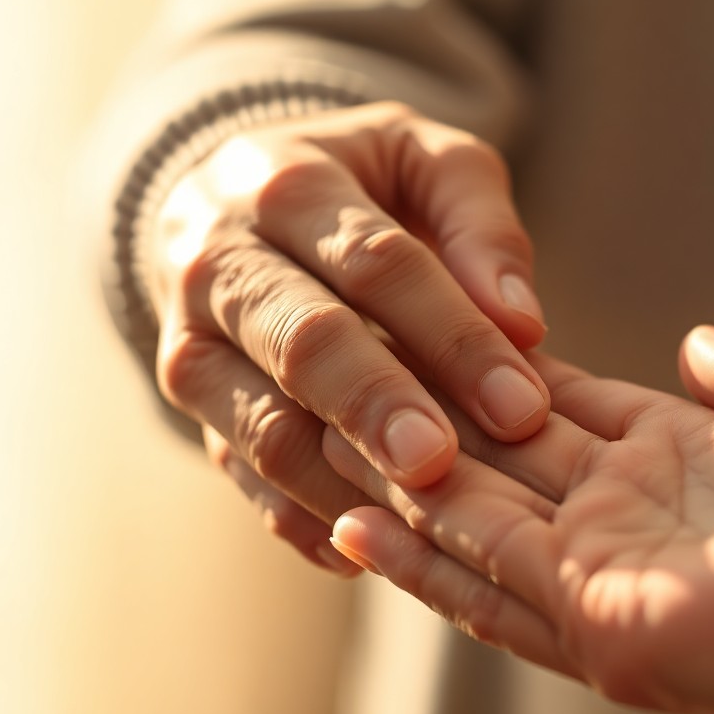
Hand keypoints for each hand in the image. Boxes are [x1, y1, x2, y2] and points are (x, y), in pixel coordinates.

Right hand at [151, 102, 550, 571]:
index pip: (376, 266)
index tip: (522, 407)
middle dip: (376, 410)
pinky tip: (373, 551)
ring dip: (343, 483)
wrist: (229, 204)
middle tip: (442, 466)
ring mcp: (193, 344)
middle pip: (302, 345)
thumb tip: (521, 321)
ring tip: (422, 525)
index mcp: (286, 185)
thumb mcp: (423, 162)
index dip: (453, 338)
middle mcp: (219, 263)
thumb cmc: (359, 186)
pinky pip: (243, 476)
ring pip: (263, 427)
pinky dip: (305, 520)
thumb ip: (479, 224)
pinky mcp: (190, 408)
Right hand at [325, 327, 713, 713]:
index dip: (486, 376)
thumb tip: (697, 342)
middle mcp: (626, 522)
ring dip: (400, 490)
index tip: (418, 333)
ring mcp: (609, 577)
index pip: (552, 414)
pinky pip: (491, 578)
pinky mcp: (605, 620)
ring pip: (474, 528)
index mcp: (672, 464)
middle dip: (421, 426)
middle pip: (497, 465)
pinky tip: (358, 520)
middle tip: (336, 381)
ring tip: (316, 446)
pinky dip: (424, 552)